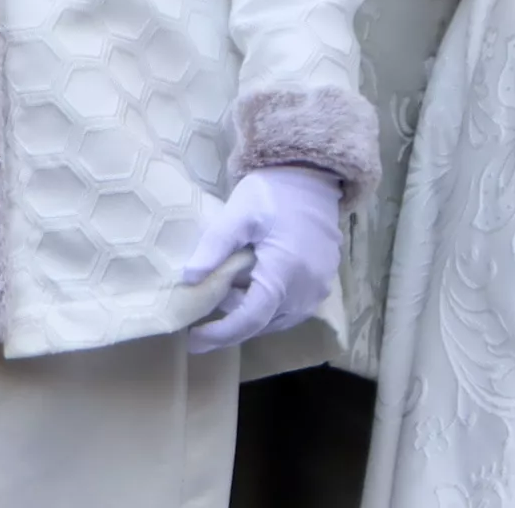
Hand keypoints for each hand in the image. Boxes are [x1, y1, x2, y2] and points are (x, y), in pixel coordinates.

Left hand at [182, 166, 346, 352]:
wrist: (314, 175)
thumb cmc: (274, 192)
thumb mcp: (239, 212)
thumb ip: (215, 245)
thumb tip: (190, 279)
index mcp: (285, 272)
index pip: (250, 320)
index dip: (220, 334)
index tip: (193, 339)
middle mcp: (306, 289)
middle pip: (262, 324)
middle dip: (232, 322)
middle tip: (205, 310)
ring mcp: (319, 288)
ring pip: (278, 320)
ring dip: (252, 314)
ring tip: (230, 290)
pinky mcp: (324, 282)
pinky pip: (292, 309)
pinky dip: (270, 306)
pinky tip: (255, 285)